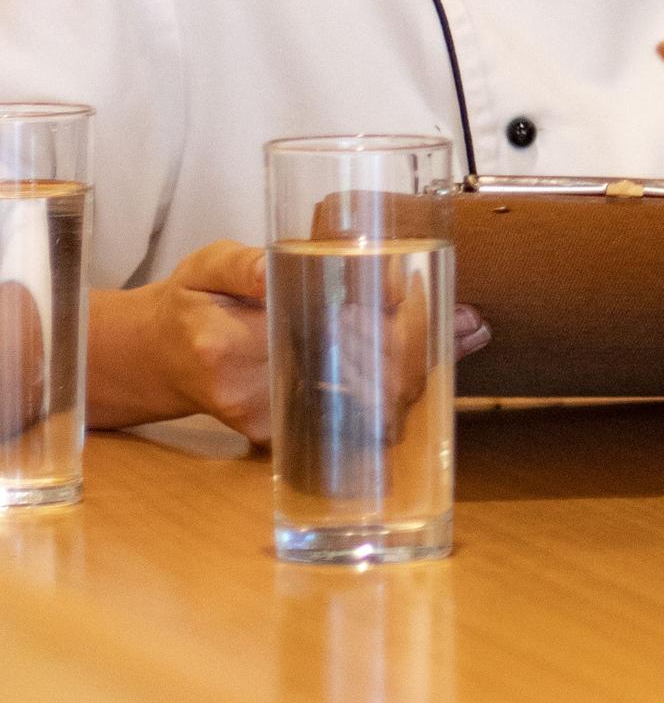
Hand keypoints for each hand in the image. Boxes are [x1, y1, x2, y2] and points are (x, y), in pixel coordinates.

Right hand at [87, 241, 485, 440]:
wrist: (152, 358)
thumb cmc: (189, 304)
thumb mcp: (207, 268)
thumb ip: (243, 266)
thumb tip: (275, 265)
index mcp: (231, 348)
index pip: (325, 339)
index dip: (389, 328)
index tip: (434, 304)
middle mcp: (253, 395)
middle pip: (355, 382)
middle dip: (420, 352)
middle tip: (472, 322)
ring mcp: (268, 423)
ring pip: (360, 405)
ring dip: (418, 373)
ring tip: (468, 332)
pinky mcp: (280, 437)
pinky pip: (347, 417)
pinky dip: (393, 390)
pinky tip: (433, 361)